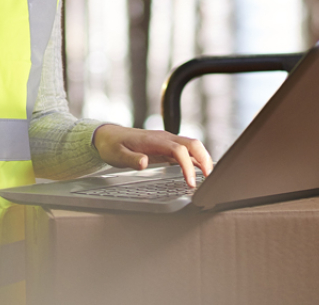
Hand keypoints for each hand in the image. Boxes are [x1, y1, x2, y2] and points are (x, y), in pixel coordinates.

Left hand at [92, 124, 213, 187]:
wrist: (108, 136)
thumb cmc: (113, 145)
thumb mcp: (117, 155)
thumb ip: (130, 159)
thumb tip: (144, 162)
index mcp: (154, 140)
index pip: (178, 150)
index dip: (187, 166)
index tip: (190, 182)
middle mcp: (164, 138)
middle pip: (192, 144)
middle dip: (204, 159)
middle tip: (209, 178)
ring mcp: (167, 142)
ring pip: (192, 146)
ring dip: (203, 159)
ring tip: (209, 177)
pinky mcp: (167, 147)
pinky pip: (186, 151)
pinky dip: (196, 160)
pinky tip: (200, 171)